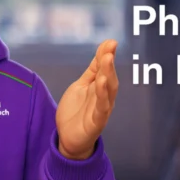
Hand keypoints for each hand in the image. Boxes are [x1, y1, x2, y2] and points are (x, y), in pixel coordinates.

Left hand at [55, 40, 118, 159]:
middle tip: (110, 48)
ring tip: (107, 60)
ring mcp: (101, 109)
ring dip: (108, 75)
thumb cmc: (76, 111)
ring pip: (108, 91)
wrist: (68, 138)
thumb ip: (91, 71)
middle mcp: (104, 97)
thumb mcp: (81, 86)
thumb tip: (102, 52)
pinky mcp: (97, 122)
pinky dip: (103, 96)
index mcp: (99, 87)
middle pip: (109, 78)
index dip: (106, 54)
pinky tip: (101, 83)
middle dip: (109, 62)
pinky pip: (102, 108)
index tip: (110, 41)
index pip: (103, 68)